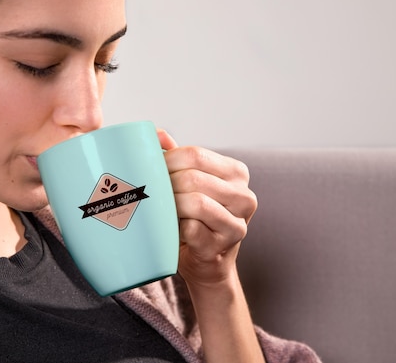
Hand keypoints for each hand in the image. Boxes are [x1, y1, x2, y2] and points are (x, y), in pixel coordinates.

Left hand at [158, 130, 256, 287]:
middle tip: (151, 192)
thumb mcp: (189, 184)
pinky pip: (191, 230)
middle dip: (166, 184)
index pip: (196, 154)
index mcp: (237, 173)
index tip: (150, 169)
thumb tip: (156, 133)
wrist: (206, 262)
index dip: (167, 160)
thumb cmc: (195, 218)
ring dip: (171, 206)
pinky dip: (175, 228)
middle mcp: (244, 196)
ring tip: (161, 209)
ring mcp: (237, 223)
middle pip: (194, 177)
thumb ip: (176, 157)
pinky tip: (171, 229)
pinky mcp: (222, 246)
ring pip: (196, 203)